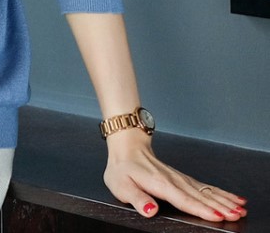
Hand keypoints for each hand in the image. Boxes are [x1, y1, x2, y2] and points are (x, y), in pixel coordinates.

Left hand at [103, 130, 247, 222]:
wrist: (126, 146)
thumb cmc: (123, 168)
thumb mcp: (121, 186)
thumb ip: (137, 199)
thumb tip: (150, 211)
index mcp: (159, 183)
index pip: (183, 199)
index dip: (200, 208)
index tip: (217, 215)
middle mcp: (173, 180)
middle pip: (200, 195)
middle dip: (220, 205)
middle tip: (237, 214)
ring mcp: (180, 178)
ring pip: (205, 190)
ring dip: (224, 199)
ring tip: (240, 207)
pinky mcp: (183, 178)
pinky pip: (204, 186)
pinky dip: (220, 192)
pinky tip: (233, 197)